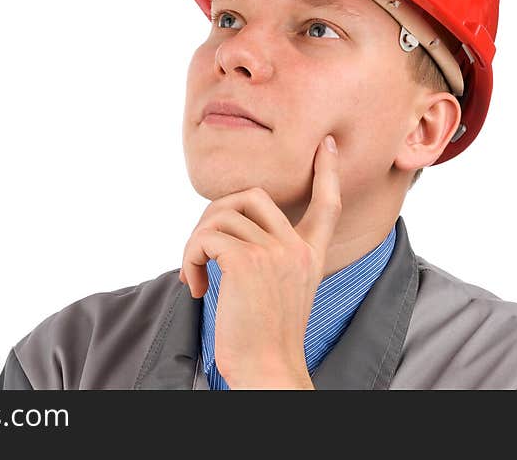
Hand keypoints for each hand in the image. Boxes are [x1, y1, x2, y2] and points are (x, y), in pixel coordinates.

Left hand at [178, 134, 341, 388]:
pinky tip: (195, 288)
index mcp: (310, 255)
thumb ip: (270, 256)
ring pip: (219, 217)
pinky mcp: (245, 262)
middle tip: (203, 250)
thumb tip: (229, 225)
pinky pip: (204, 238)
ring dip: (195, 245)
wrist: (267, 371)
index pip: (327, 204)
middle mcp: (296, 248)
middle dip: (216, 214)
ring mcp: (274, 252)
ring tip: (196, 277)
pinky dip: (189, 259)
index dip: (327, 172)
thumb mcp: (280, 290)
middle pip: (251, 196)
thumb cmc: (264, 339)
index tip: (327, 146)